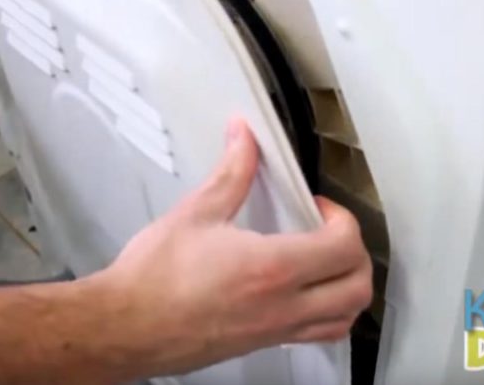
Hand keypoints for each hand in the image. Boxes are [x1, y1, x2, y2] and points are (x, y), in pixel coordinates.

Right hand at [95, 118, 372, 378]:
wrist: (126, 327)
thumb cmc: (153, 280)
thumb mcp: (194, 214)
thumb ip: (230, 174)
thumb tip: (244, 139)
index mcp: (272, 267)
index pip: (344, 246)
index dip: (342, 218)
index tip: (318, 205)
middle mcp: (283, 305)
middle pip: (357, 286)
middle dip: (355, 253)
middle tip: (330, 231)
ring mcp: (275, 330)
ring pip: (345, 318)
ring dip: (349, 288)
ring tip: (326, 263)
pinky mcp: (262, 344)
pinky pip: (317, 335)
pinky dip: (328, 315)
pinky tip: (304, 294)